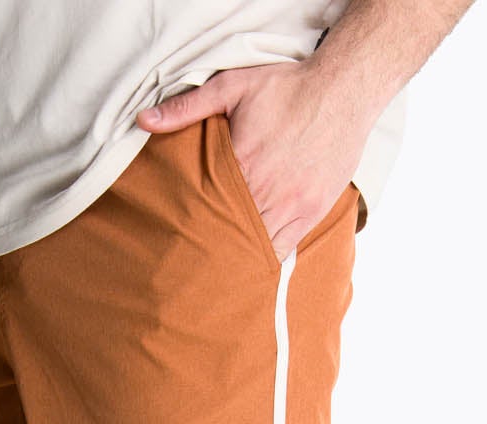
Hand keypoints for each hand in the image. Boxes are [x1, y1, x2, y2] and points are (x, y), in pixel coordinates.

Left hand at [137, 59, 370, 260]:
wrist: (343, 90)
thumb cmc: (287, 87)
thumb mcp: (233, 86)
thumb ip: (187, 107)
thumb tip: (144, 120)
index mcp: (242, 162)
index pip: (207, 206)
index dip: (191, 225)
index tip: (174, 240)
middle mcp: (266, 190)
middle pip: (229, 230)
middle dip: (211, 246)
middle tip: (187, 269)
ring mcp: (290, 204)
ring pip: (256, 245)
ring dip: (237, 256)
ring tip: (215, 273)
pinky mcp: (310, 212)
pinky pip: (284, 247)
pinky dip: (265, 258)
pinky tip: (250, 268)